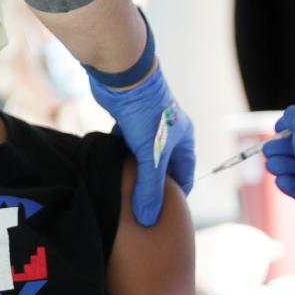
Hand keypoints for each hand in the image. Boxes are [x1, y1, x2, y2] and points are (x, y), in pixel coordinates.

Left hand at [88, 63, 195, 223]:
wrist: (124, 76)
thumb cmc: (146, 113)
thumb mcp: (151, 156)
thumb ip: (149, 187)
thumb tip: (148, 218)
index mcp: (183, 140)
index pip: (184, 175)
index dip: (174, 196)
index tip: (162, 216)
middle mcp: (168, 133)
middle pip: (162, 168)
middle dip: (152, 186)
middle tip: (139, 209)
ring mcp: (147, 127)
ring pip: (141, 157)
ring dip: (133, 172)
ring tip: (123, 194)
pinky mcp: (127, 121)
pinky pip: (125, 146)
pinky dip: (119, 158)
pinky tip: (109, 171)